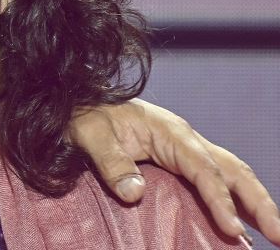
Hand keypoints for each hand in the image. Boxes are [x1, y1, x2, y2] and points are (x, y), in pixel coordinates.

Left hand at [71, 98, 278, 245]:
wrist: (80, 104)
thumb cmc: (85, 117)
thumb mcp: (90, 135)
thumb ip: (112, 162)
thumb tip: (135, 194)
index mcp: (170, 132)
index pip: (204, 169)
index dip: (220, 200)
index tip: (232, 230)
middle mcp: (187, 140)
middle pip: (234, 171)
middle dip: (260, 204)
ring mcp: (188, 150)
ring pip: (233, 176)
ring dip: (256, 205)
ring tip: (276, 235)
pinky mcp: (183, 161)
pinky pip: (219, 182)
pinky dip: (237, 203)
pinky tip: (244, 226)